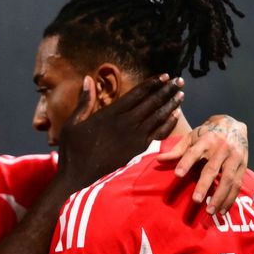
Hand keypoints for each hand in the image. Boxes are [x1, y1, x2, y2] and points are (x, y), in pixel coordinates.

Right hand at [58, 74, 183, 187]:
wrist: (78, 177)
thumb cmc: (72, 150)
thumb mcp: (73, 123)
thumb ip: (84, 101)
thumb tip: (88, 78)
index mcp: (109, 114)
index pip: (136, 94)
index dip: (152, 84)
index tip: (163, 76)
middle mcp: (124, 124)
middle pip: (151, 103)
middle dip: (166, 90)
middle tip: (179, 81)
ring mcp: (133, 138)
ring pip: (157, 117)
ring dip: (170, 104)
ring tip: (181, 94)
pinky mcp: (137, 150)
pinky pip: (157, 134)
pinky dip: (167, 124)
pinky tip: (175, 116)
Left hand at [157, 114, 247, 213]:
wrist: (234, 124)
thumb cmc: (208, 133)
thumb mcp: (192, 137)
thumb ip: (177, 150)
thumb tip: (158, 160)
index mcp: (206, 140)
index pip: (194, 152)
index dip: (186, 162)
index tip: (177, 175)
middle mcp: (222, 148)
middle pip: (212, 169)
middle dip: (204, 185)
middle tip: (195, 200)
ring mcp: (234, 158)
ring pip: (228, 179)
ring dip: (220, 197)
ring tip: (210, 211)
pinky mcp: (243, 166)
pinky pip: (238, 184)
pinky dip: (230, 199)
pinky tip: (222, 210)